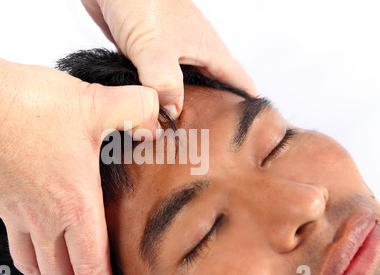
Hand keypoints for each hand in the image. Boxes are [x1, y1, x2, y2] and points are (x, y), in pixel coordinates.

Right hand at [0, 27, 158, 274]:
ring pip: (30, 259)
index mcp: (72, 203)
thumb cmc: (28, 104)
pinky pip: (9, 230)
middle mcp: (41, 215)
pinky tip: (25, 232)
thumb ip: (138, 109)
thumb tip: (159, 118)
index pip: (91, 264)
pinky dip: (22, 244)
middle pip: (59, 272)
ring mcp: (12, 208)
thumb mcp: (97, 102)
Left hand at [82, 0, 257, 116]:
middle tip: (213, 140)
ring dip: (184, 106)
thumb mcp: (156, 49)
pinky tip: (152, 111)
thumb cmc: (141, 2)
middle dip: (214, 112)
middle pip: (212, 88)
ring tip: (184, 132)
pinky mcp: (146, 55)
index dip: (247, 104)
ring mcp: (170, 53)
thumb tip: (173, 112)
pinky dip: (158, 98)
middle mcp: (193, 52)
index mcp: (208, 49)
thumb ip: (166, 84)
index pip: (239, 80)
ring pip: (183, 87)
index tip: (252, 129)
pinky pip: (157, 83)